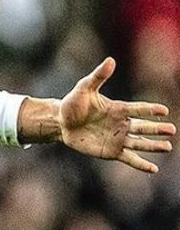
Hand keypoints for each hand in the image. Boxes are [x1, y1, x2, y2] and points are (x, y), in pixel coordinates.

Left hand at [59, 57, 174, 172]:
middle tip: (171, 130)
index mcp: (119, 109)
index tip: (164, 111)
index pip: (138, 109)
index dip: (150, 110)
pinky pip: (129, 158)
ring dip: (153, 146)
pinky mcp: (111, 152)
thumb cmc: (73, 104)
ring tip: (168, 147)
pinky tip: (153, 169)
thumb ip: (98, 76)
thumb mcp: (84, 88)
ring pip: (140, 143)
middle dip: (157, 129)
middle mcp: (122, 124)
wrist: (61, 123)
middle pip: (143, 127)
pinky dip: (141, 164)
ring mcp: (118, 139)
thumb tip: (110, 60)